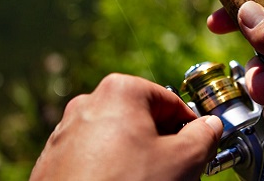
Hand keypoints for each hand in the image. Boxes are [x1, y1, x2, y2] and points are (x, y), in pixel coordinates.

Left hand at [30, 74, 222, 180]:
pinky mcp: (53, 162)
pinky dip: (111, 171)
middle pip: (143, 120)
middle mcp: (88, 104)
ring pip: (117, 140)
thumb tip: (210, 127)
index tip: (199, 147)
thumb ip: (204, 136)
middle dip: (162, 144)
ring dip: (137, 158)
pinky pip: (93, 159)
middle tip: (175, 171)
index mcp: (121, 91)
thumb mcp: (183, 160)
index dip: (190, 127)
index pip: (171, 103)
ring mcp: (66, 133)